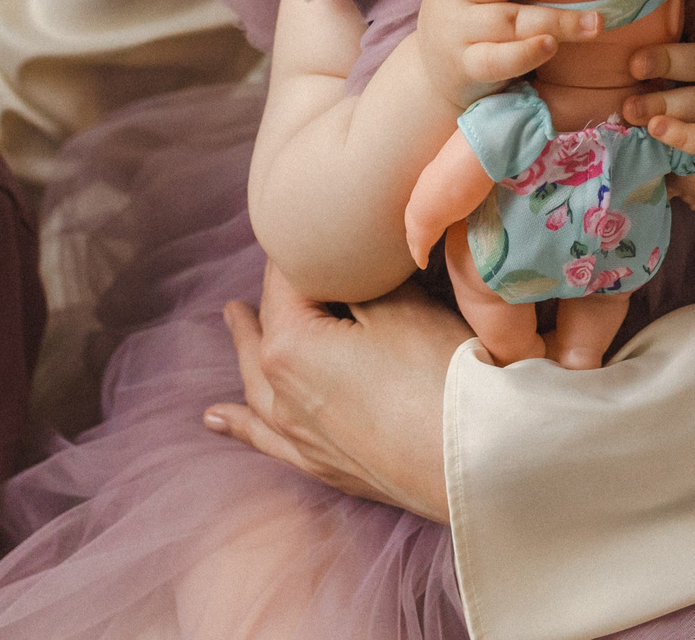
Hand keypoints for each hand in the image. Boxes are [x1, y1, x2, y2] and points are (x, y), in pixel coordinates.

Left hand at [204, 267, 465, 522]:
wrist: (477, 462)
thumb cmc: (441, 375)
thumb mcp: (404, 304)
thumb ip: (362, 275)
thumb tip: (347, 259)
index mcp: (290, 345)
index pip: (285, 280)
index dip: (295, 250)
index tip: (299, 229)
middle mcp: (280, 393)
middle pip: (267, 330)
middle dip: (267, 297)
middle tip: (269, 262)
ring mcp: (298, 436)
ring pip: (257, 383)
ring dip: (244, 348)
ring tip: (232, 320)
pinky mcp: (322, 465)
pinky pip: (264, 438)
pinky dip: (239, 424)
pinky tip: (217, 420)